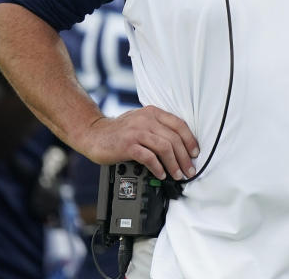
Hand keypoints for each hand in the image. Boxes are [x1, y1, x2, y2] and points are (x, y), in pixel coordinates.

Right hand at [77, 105, 199, 181]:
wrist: (93, 134)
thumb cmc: (118, 131)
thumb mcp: (140, 121)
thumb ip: (157, 127)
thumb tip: (179, 145)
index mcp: (152, 113)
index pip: (179, 124)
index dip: (190, 140)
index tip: (195, 153)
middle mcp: (146, 120)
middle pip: (174, 139)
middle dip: (185, 157)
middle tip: (189, 170)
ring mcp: (136, 132)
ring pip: (164, 148)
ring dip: (174, 164)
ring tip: (177, 175)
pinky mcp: (128, 145)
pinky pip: (149, 157)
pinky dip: (158, 167)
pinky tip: (161, 174)